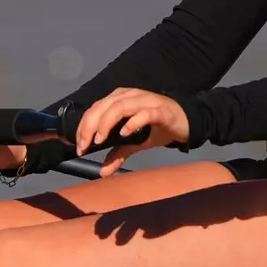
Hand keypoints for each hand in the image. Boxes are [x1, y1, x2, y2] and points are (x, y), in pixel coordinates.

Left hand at [73, 87, 188, 176]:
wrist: (187, 121)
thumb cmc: (159, 126)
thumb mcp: (136, 141)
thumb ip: (119, 152)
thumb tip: (103, 171)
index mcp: (120, 99)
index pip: (95, 108)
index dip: (83, 126)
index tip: (79, 146)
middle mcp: (130, 95)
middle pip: (103, 106)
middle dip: (89, 126)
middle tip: (85, 146)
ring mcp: (146, 101)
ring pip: (119, 107)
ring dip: (106, 124)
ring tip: (100, 140)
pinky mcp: (160, 110)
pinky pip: (143, 113)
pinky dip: (132, 123)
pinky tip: (125, 134)